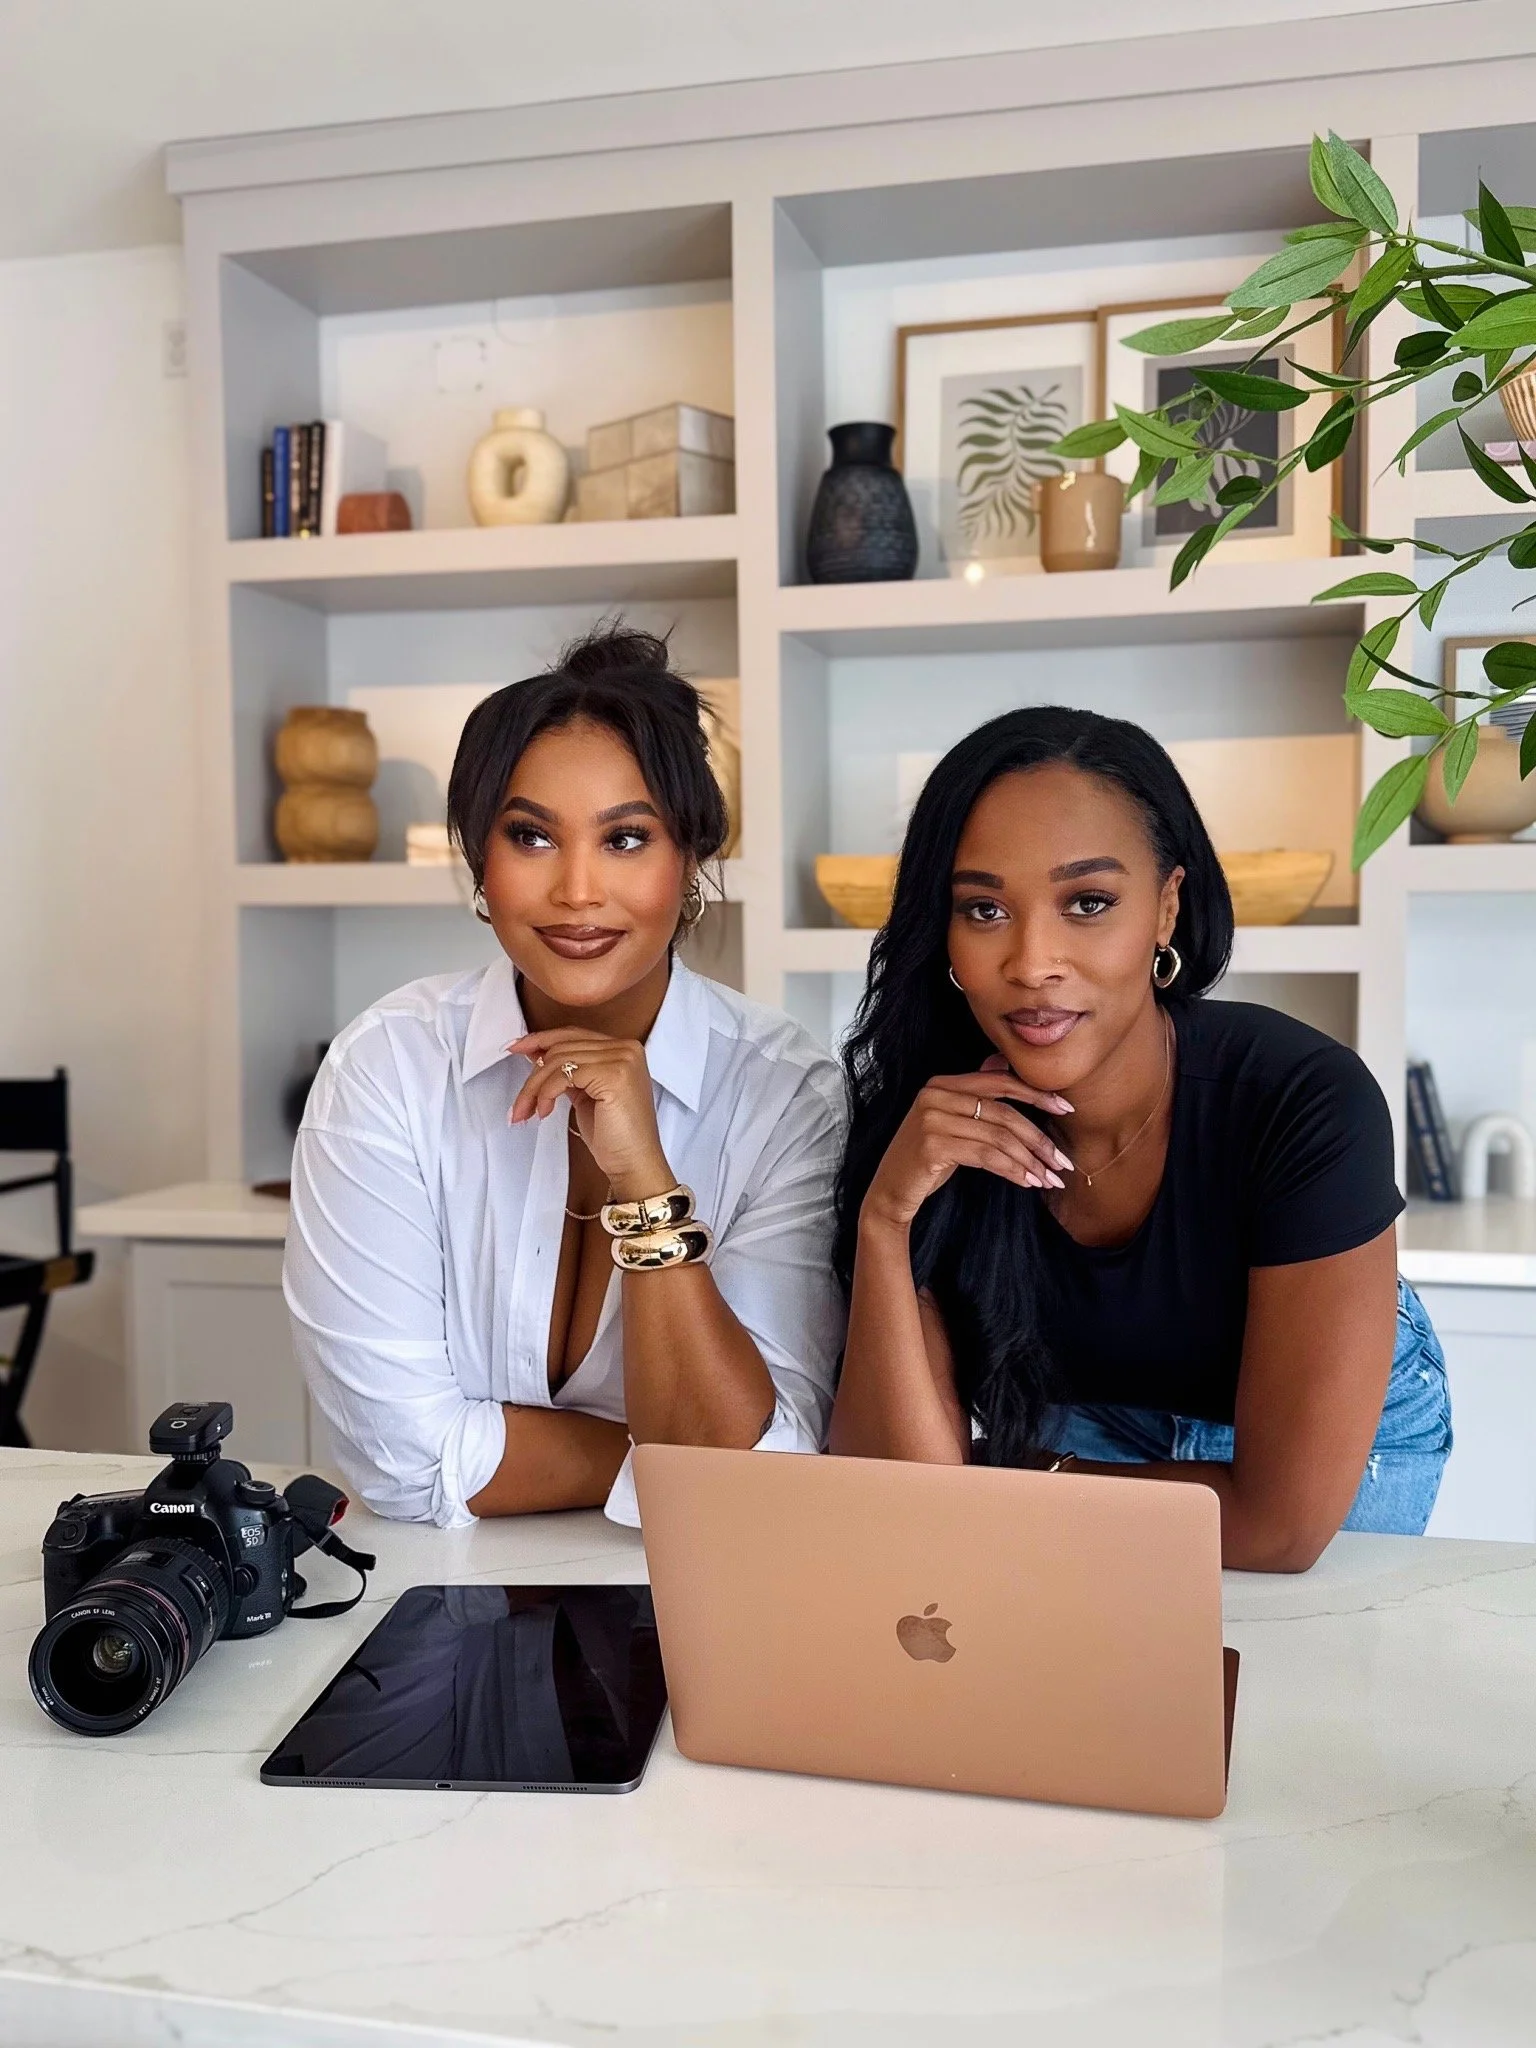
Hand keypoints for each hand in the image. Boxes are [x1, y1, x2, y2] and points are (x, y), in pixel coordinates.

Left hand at [506, 1029, 672, 1200]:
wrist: (634, 1163)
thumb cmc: (613, 1135)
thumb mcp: (584, 1094)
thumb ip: (566, 1070)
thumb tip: (533, 1051)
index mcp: (623, 1048)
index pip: (573, 1034)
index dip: (541, 1040)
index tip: (515, 1047)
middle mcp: (626, 1048)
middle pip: (562, 1048)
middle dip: (533, 1076)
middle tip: (519, 1104)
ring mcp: (622, 1058)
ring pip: (559, 1061)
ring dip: (535, 1088)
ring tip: (528, 1112)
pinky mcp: (614, 1073)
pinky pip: (564, 1074)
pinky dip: (546, 1093)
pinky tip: (544, 1111)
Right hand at [860, 1064, 1074, 1234]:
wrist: (890, 1192)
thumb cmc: (926, 1159)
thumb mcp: (951, 1122)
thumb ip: (975, 1095)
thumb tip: (1003, 1063)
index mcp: (941, 1084)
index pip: (999, 1082)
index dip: (1036, 1094)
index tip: (1066, 1110)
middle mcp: (935, 1095)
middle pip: (1003, 1113)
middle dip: (1039, 1138)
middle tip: (1062, 1161)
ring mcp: (931, 1120)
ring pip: (999, 1137)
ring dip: (1030, 1160)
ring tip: (1049, 1179)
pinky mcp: (933, 1146)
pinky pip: (987, 1156)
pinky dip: (1013, 1170)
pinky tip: (1027, 1182)